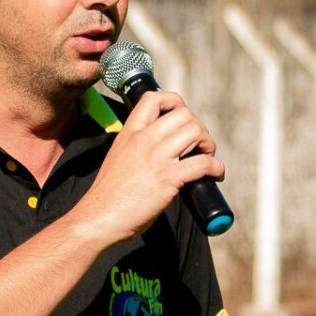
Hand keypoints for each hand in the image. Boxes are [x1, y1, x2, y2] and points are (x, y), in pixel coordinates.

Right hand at [73, 91, 224, 244]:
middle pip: (184, 115)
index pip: (154, 98)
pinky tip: (215, 175)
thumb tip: (162, 151)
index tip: (183, 118)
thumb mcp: (118, 157)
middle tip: (199, 147)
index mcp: (129, 133)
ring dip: (209, 145)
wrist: (99, 217)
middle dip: (199, 128)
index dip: (175, 102)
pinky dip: (216, 168)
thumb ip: (137, 148)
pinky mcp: (168, 178)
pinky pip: (203, 163)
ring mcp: (156, 158)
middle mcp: (144, 140)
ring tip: (207, 158)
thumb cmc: (109, 195)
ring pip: (196, 132)